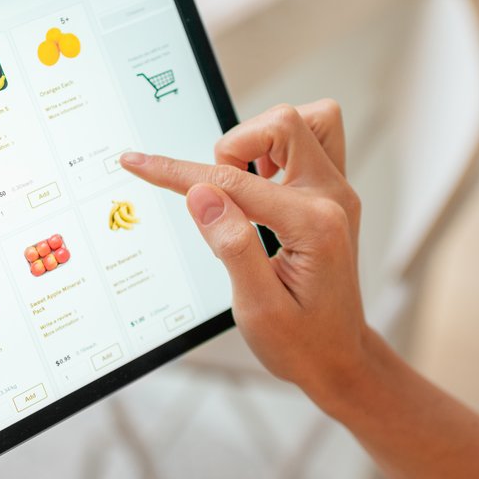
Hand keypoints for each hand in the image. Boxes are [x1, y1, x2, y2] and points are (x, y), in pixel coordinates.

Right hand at [121, 100, 370, 409]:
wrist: (339, 359)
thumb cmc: (301, 342)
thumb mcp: (258, 308)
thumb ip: (232, 246)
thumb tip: (200, 194)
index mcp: (314, 225)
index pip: (233, 182)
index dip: (178, 173)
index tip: (139, 163)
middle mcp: (333, 197)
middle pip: (282, 124)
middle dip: (234, 149)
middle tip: (218, 197)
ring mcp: (337, 191)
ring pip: (305, 120)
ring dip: (261, 141)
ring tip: (242, 186)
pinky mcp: (332, 193)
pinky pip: (311, 139)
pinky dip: (277, 150)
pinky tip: (261, 188)